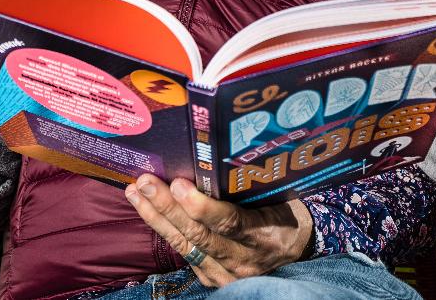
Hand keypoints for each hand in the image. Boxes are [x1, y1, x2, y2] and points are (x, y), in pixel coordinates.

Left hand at [124, 175, 312, 286]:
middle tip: (145, 182)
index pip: (230, 223)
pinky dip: (165, 232)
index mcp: (264, 235)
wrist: (299, 246)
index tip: (179, 185)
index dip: (202, 207)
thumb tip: (215, 156)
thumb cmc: (287, 211)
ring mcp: (228, 274)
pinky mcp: (214, 279)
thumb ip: (250, 186)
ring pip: (186, 247)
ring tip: (136, 193)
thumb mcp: (279, 196)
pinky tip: (146, 211)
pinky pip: (185, 255)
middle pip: (199, 235)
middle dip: (167, 208)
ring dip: (157, 219)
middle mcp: (245, 259)